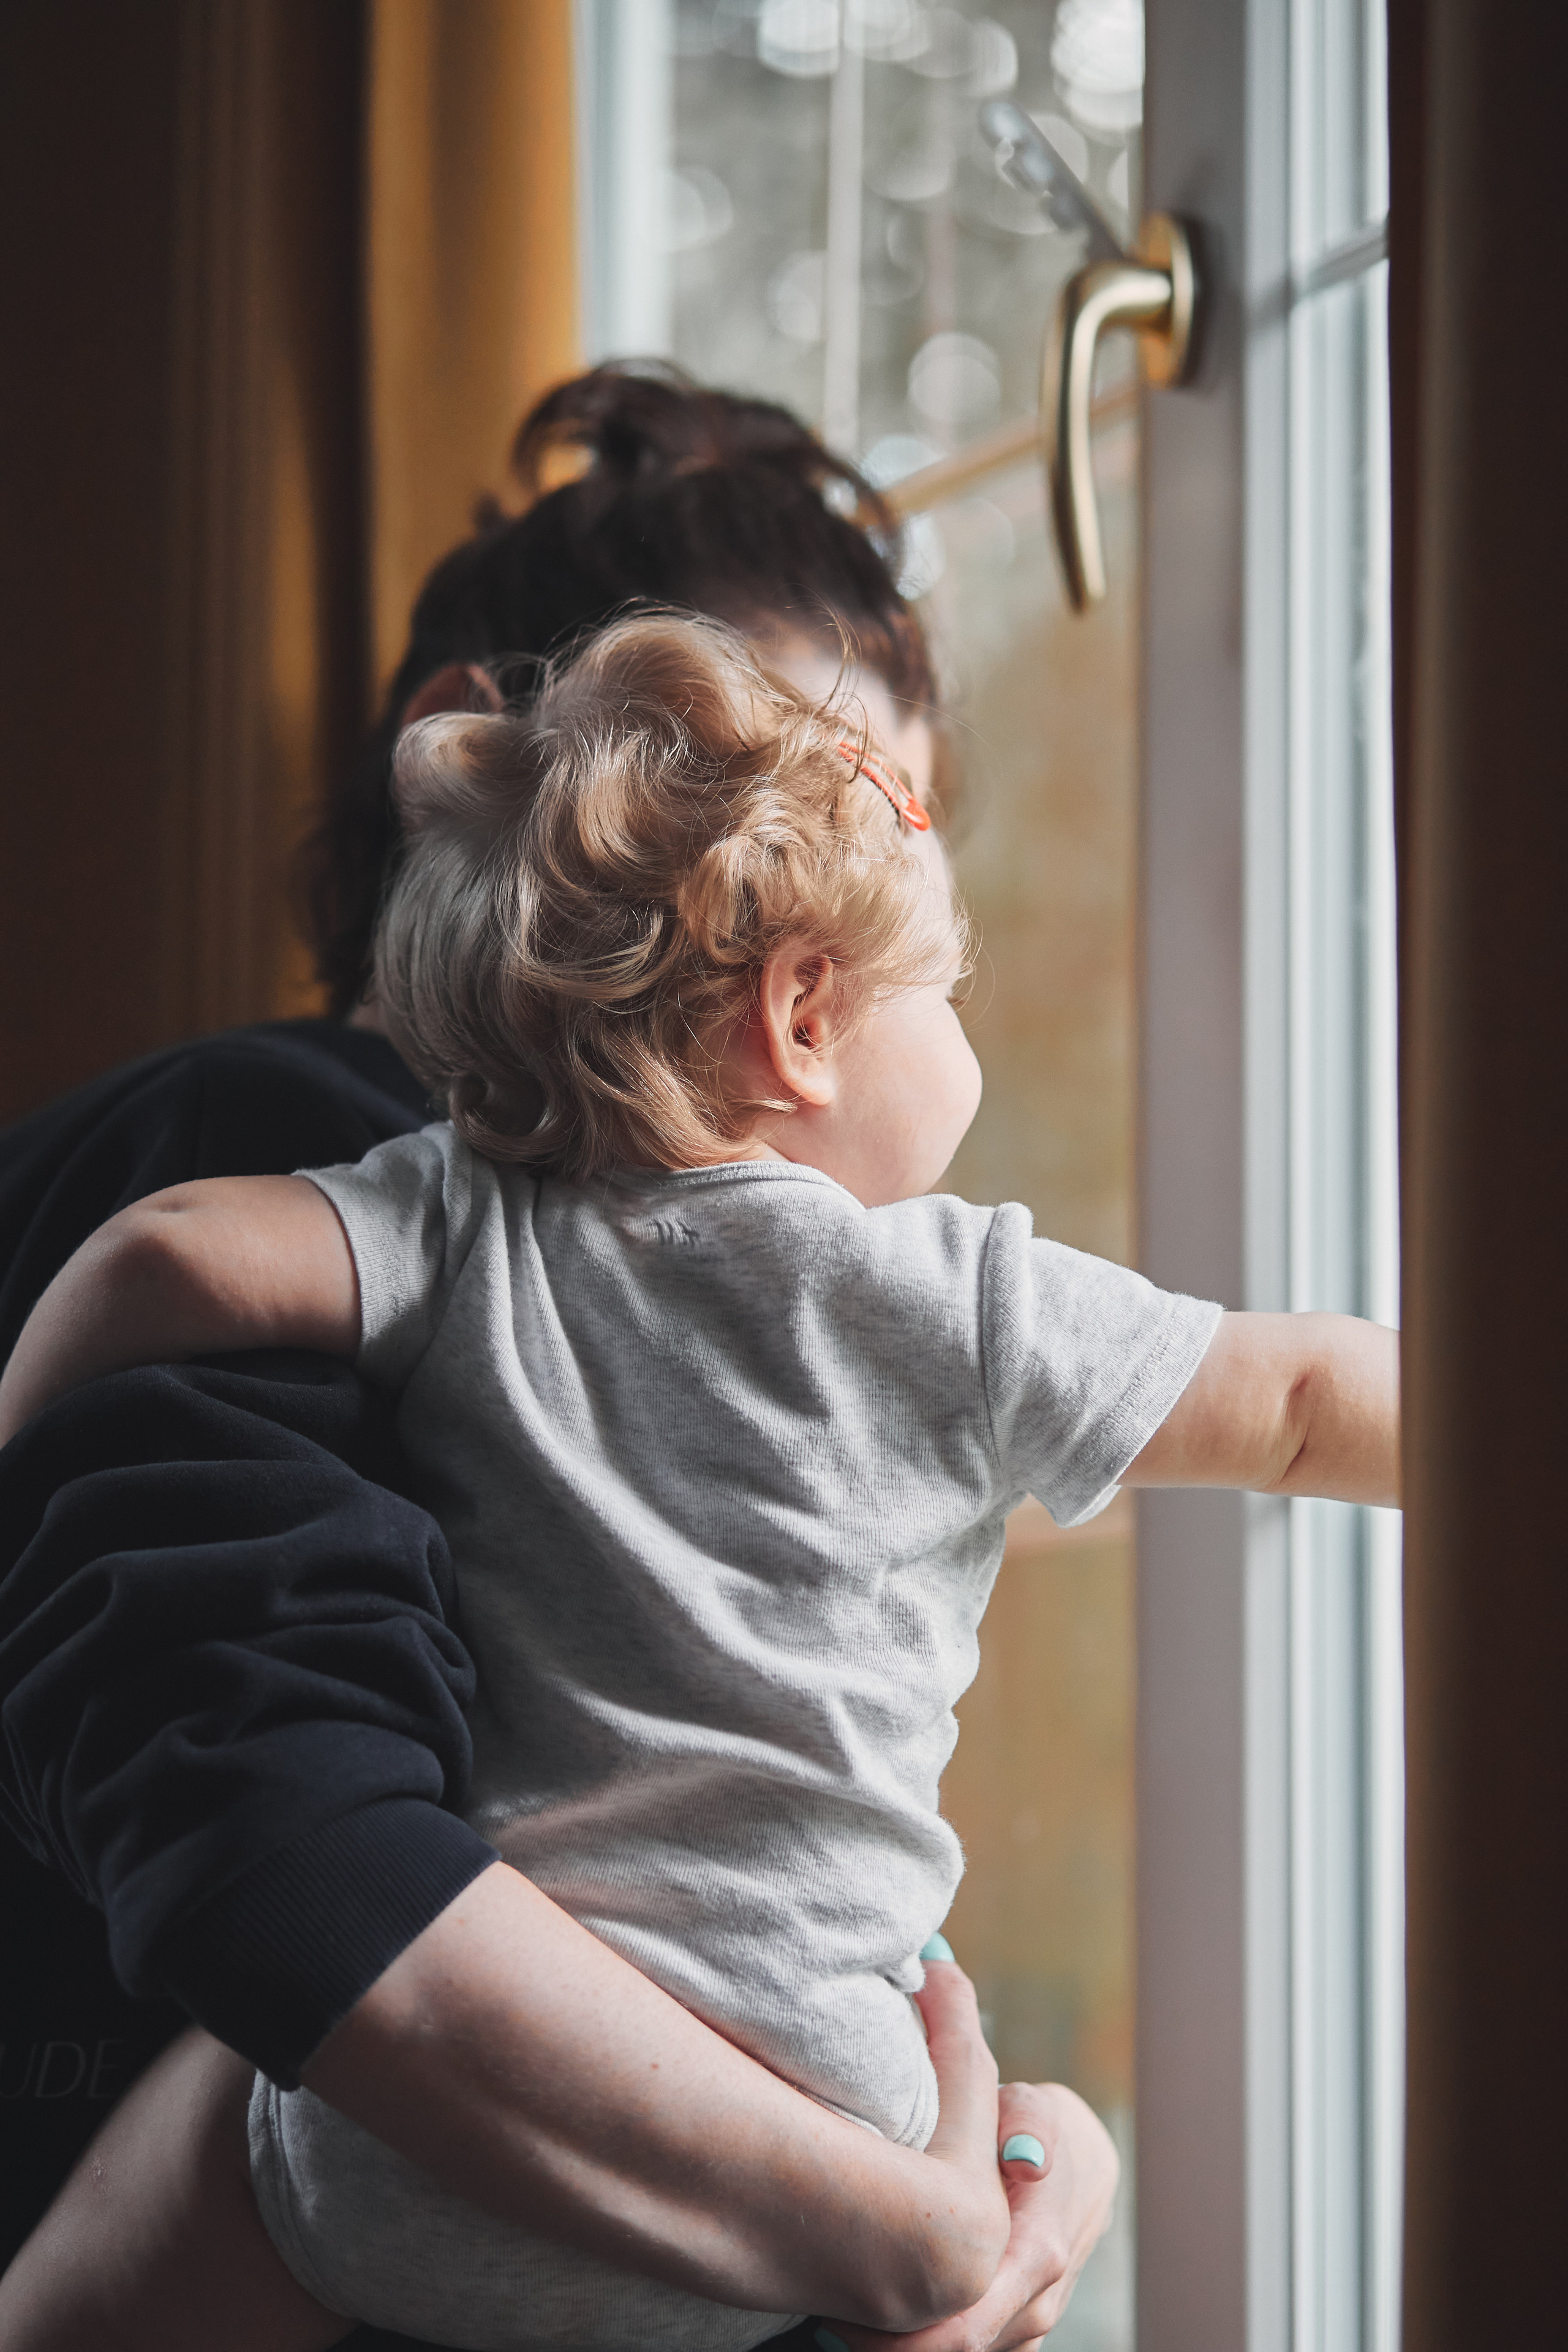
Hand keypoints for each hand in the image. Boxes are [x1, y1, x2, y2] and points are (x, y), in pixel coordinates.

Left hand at [820, 2077, 1118, 2351]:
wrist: (1080, 2166)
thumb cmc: (1035, 2129)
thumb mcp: (1034, 2107)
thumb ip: (1031, 2122)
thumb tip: (1026, 2159)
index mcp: (1037, 2256)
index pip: (966, 2326)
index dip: (899, 2336)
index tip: (839, 2317)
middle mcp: (1034, 2306)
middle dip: (888, 2347)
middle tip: (824, 2326)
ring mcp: (1025, 2326)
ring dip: (903, 2347)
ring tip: (838, 2324)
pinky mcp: (1013, 2331)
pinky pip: (966, 2351)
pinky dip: (924, 2343)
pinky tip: (874, 2322)